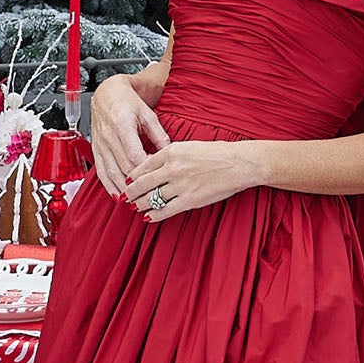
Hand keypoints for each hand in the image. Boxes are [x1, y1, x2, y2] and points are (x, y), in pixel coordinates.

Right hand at [90, 75, 169, 196]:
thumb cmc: (128, 102)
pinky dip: (107, 185)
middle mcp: (108, 136)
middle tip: (149, 194)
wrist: (107, 94)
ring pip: (110, 171)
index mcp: (122, 125)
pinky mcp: (96, 149)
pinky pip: (100, 170)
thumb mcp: (148, 114)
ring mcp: (100, 144)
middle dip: (135, 183)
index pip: (134, 153)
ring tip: (133, 202)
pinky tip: (116, 195)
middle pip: (122, 166)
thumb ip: (158, 134)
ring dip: (121, 188)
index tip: (157, 176)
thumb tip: (169, 152)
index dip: (145, 168)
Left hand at [122, 140, 262, 221]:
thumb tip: (155, 165)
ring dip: (140, 204)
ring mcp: (180, 186)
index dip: (132, 176)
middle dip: (131, 192)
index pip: (143, 165)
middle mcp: (172, 168)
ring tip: (134, 207)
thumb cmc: (217, 153)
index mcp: (170, 152)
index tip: (127, 181)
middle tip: (125, 196)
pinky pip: (165, 210)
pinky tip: (148, 217)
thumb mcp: (189, 146)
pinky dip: (154, 215)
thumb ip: (170, 155)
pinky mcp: (189, 200)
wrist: (238, 163)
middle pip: (142, 183)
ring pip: (151, 198)